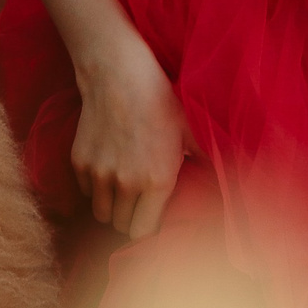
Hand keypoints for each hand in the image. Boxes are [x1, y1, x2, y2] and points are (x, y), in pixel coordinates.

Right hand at [69, 35, 191, 236]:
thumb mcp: (190, 132)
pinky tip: (109, 168)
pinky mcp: (79, 163)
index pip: (144, 232)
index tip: (154, 218)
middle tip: (140, 202)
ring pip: (102, 213)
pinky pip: (86, 192)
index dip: (149, 229)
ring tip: (124, 188)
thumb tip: (228, 185)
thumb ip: (206, 163)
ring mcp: (99, 174)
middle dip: (131, 218)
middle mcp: (125, 184)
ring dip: (112, 206)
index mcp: (157, 181)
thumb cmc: (160, 102)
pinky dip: (95, 188)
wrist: (118, 74)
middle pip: (121, 225)